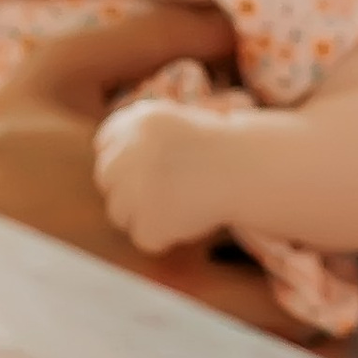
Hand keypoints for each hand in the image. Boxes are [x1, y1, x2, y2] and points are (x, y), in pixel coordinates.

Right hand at [0, 5, 317, 340]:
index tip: (329, 215)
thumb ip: (150, 38)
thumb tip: (231, 24)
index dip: (321, 223)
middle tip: (324, 279)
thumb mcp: (58, 73)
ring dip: (281, 347)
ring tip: (292, 327)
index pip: (290, 223)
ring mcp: (144, 343)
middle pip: (285, 308)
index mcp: (170, 205)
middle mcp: (169, 281)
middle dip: (312, 296)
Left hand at [92, 99, 240, 255]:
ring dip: (143, 213)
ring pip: (118, 212)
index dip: (124, 158)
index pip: (104, 144)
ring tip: (179, 205)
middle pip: (105, 178)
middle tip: (162, 191)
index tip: (145, 167)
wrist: (253, 170)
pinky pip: (143, 237)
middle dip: (127, 187)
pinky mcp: (150, 221)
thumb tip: (107, 156)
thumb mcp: (179, 121)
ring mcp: (138, 189)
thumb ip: (141, 136)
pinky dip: (163, 235)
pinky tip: (188, 220)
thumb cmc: (223, 148)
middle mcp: (132, 151)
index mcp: (140, 120)